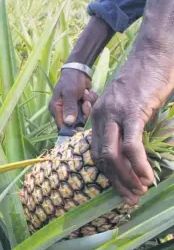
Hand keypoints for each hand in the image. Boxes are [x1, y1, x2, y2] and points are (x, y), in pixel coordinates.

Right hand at [49, 69, 97, 127]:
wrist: (79, 70)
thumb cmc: (71, 80)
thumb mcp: (70, 93)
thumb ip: (70, 108)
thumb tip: (69, 122)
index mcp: (56, 109)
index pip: (61, 125)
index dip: (71, 128)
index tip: (80, 127)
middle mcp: (63, 111)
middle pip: (76, 122)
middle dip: (83, 112)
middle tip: (85, 103)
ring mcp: (74, 108)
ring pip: (85, 114)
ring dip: (88, 104)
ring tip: (85, 94)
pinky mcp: (81, 105)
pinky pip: (90, 108)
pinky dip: (91, 100)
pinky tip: (87, 92)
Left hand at [90, 71, 165, 204]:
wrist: (154, 53)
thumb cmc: (143, 80)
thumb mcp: (127, 105)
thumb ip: (124, 126)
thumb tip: (131, 150)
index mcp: (96, 117)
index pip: (95, 152)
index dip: (107, 173)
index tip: (119, 187)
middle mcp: (99, 117)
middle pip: (101, 158)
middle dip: (115, 181)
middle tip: (129, 197)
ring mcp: (114, 114)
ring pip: (113, 155)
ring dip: (126, 177)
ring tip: (139, 191)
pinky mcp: (132, 112)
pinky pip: (131, 145)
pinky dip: (138, 164)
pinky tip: (147, 176)